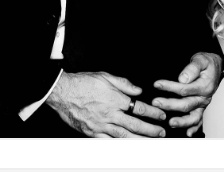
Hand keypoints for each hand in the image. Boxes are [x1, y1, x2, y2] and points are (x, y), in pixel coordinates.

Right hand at [45, 70, 164, 137]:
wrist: (61, 92)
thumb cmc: (82, 83)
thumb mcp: (106, 76)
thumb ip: (124, 84)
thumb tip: (139, 90)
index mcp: (115, 100)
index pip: (140, 108)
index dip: (154, 113)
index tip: (162, 116)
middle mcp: (109, 114)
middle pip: (135, 125)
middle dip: (151, 130)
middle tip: (162, 133)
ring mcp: (100, 125)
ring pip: (123, 136)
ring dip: (139, 140)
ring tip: (150, 143)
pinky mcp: (90, 132)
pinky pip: (107, 142)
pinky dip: (118, 146)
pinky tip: (127, 148)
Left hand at [147, 52, 223, 132]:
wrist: (214, 67)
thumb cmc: (206, 63)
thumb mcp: (201, 60)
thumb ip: (192, 68)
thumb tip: (182, 79)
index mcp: (205, 86)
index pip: (185, 89)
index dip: (170, 87)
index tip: (157, 84)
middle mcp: (205, 98)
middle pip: (186, 104)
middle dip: (170, 104)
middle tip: (156, 102)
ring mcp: (203, 105)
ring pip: (193, 117)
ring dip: (181, 121)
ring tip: (170, 123)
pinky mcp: (200, 109)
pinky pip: (198, 121)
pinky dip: (194, 128)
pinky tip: (187, 133)